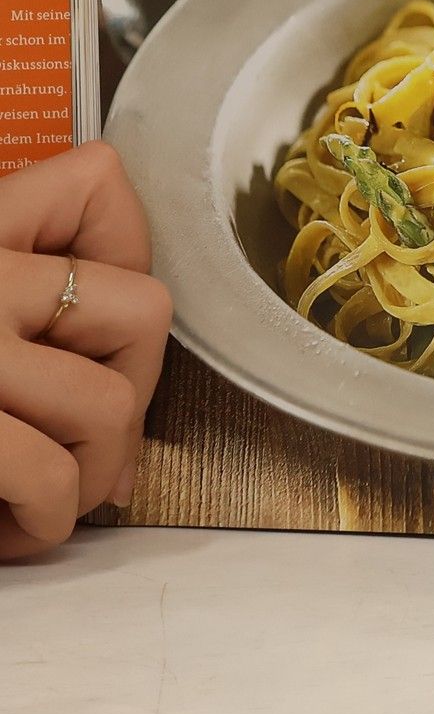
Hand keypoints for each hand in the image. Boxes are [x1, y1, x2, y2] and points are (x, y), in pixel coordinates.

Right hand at [0, 141, 166, 558]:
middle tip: (88, 444)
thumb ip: (12, 296)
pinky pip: (47, 473)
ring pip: (107, 405)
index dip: (123, 256)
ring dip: (90, 474)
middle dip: (132, 393)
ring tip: (47, 499)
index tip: (95, 330)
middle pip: (141, 309)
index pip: (96, 182)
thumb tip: (119, 382)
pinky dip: (45, 519)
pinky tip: (11, 531)